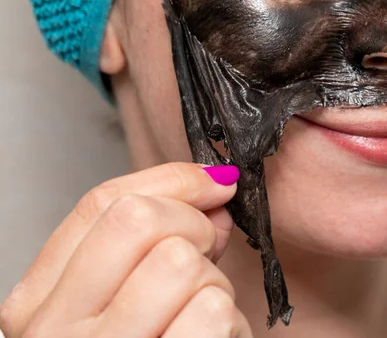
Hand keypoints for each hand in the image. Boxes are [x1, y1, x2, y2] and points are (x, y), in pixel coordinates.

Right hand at [0, 163, 251, 336]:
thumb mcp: (122, 303)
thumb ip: (156, 244)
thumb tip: (211, 196)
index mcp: (39, 306)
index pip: (101, 206)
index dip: (172, 183)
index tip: (214, 185)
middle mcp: (56, 334)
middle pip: (140, 223)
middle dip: (193, 228)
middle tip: (202, 259)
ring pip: (182, 264)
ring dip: (212, 284)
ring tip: (200, 317)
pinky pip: (211, 311)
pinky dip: (227, 322)